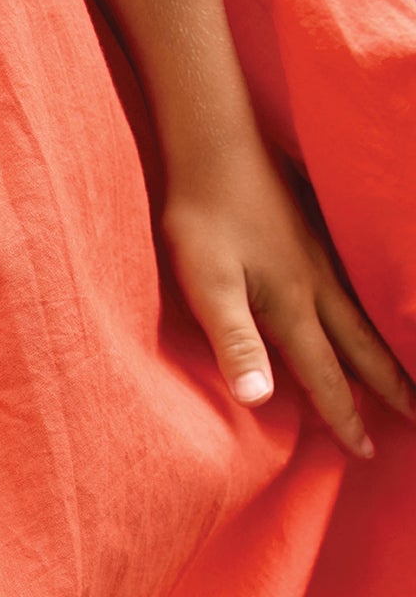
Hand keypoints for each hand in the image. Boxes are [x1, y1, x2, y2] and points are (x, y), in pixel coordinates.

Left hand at [161, 133, 413, 459]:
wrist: (214, 144)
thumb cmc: (202, 217)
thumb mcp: (207, 284)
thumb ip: (234, 342)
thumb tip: (260, 400)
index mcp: (293, 307)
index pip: (326, 376)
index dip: (344, 418)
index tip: (366, 452)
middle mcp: (319, 285)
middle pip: (365, 348)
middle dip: (393, 387)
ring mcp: (322, 256)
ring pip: (368, 314)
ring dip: (392, 348)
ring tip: (413, 372)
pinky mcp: (316, 232)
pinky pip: (359, 283)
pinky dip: (377, 307)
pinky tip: (377, 306)